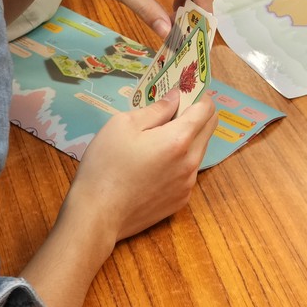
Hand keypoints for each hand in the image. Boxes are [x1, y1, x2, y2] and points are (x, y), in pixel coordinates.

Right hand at [68, 93, 216, 241]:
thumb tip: (175, 97)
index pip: (206, 109)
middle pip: (209, 128)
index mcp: (179, 139)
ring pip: (199, 150)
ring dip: (189, 137)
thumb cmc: (106, 165)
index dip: (198, 95)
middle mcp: (191, 162)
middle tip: (174, 109)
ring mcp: (188, 184)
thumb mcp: (123, 125)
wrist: (98, 215)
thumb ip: (156, 109)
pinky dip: (181, 160)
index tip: (184, 90)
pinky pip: (189, 172)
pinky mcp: (180, 201)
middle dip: (198, 113)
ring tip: (159, 137)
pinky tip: (156, 163)